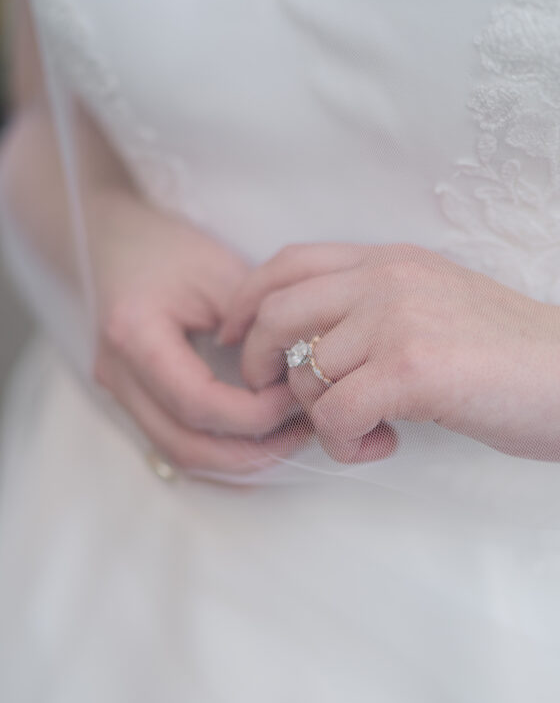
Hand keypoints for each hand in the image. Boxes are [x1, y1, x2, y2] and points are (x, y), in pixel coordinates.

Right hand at [90, 191, 308, 474]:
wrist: (116, 242)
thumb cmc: (170, 249)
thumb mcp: (220, 272)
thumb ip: (255, 324)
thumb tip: (299, 373)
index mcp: (134, 335)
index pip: (198, 403)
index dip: (254, 413)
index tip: (295, 396)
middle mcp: (119, 375)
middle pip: (186, 446)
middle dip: (251, 452)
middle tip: (301, 431)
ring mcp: (122, 394)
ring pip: (181, 456)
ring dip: (239, 460)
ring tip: (288, 439)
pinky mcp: (135, 403)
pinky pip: (178, 447)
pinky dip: (221, 454)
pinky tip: (261, 442)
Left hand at [221, 242, 559, 462]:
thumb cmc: (522, 354)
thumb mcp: (441, 307)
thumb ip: (382, 312)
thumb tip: (320, 353)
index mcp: (392, 261)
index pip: (288, 263)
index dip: (246, 303)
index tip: (237, 343)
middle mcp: (387, 278)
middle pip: (275, 312)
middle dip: (260, 364)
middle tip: (282, 402)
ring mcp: (398, 319)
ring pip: (302, 373)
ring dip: (317, 416)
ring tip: (363, 431)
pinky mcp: (412, 368)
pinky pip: (333, 414)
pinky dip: (344, 443)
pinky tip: (385, 444)